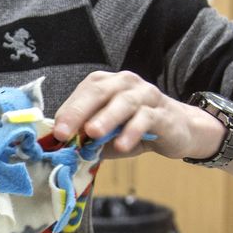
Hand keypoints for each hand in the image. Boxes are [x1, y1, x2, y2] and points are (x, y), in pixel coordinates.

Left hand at [53, 70, 223, 160]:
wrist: (177, 130)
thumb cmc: (132, 130)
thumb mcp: (105, 134)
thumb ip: (84, 138)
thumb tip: (58, 149)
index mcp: (106, 84)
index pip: (83, 92)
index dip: (67, 111)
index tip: (55, 133)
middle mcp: (125, 83)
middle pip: (99, 91)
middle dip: (78, 112)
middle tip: (63, 132)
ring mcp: (145, 95)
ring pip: (124, 102)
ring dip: (106, 118)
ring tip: (92, 134)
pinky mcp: (162, 112)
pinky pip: (146, 118)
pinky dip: (132, 131)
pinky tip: (122, 145)